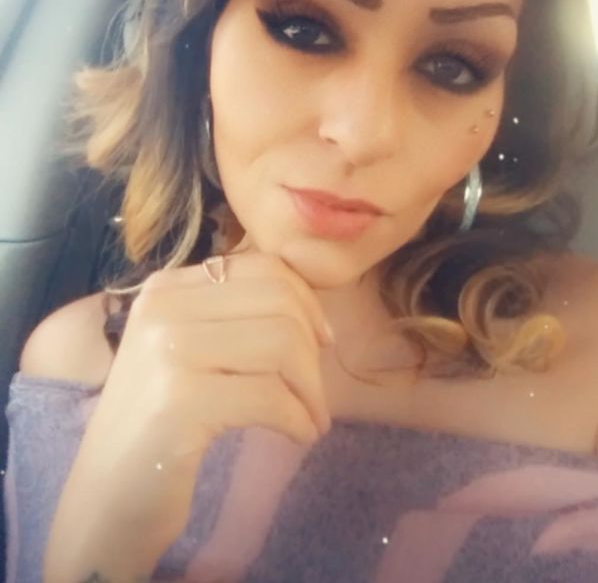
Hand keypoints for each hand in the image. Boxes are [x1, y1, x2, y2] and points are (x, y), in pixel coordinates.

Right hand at [70, 236, 334, 550]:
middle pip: (279, 302)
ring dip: (312, 390)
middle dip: (313, 351)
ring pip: (282, 344)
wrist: (104, 503)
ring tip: (310, 420)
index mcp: (165, 288)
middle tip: (314, 394)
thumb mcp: (187, 352)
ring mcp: (166, 351)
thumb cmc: (158, 427)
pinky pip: (271, 396)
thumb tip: (312, 302)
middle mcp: (161, 307)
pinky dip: (299, 419)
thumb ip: (234, 316)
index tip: (321, 342)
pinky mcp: (179, 401)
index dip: (306, 302)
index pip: (263, 267)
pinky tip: (299, 436)